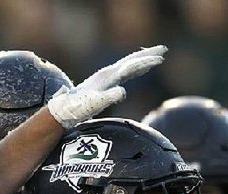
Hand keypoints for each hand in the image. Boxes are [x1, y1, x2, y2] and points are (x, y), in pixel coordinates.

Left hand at [47, 45, 166, 128]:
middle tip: (163, 50)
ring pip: (127, 65)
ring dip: (142, 60)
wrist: (63, 110)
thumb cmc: (78, 109)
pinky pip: (123, 73)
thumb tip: (122, 92)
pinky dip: (133, 69)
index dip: (145, 62)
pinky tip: (137, 70)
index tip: (160, 58)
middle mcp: (107, 73)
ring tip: (156, 58)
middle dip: (147, 55)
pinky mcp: (103, 83)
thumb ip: (108, 97)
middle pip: (130, 60)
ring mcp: (104, 77)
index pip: (130, 66)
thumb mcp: (94, 104)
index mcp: (107, 77)